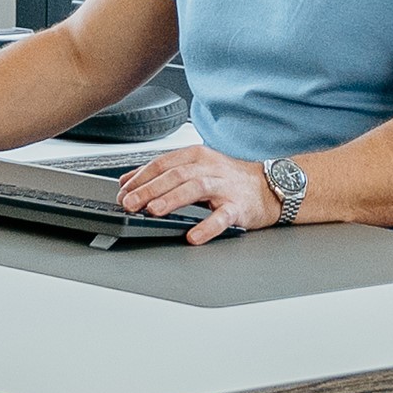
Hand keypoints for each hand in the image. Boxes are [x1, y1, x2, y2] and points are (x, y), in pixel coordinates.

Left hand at [116, 144, 281, 245]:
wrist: (269, 187)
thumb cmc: (230, 180)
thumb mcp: (195, 169)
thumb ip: (163, 174)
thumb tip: (128, 181)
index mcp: (197, 156)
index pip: (163, 163)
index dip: (141, 177)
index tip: (123, 192)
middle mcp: (210, 168)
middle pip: (175, 175)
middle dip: (149, 189)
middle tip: (130, 203)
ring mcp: (224, 186)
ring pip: (195, 188)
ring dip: (171, 199)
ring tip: (153, 211)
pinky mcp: (238, 206)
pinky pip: (222, 216)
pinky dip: (207, 226)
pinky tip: (194, 236)